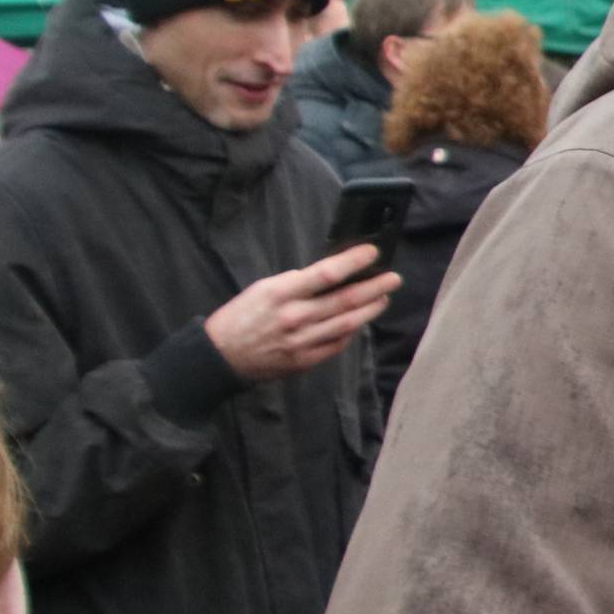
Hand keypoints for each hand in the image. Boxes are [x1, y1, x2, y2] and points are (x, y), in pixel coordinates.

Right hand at [203, 246, 398, 381]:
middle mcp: (294, 318)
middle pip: (345, 300)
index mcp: (281, 294)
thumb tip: (332, 275)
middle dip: (375, 287)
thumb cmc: (241, 316)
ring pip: (347, 324)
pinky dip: (352, 331)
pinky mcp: (304, 361)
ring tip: (384, 297)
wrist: (220, 356)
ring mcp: (301, 342)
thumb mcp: (263, 288)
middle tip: (394, 278)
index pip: (326, 274)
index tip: (373, 252)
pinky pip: (337, 344)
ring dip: (370, 309)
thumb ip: (297, 282)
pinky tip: (360, 320)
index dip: (354, 261)